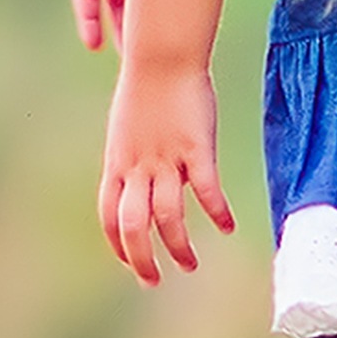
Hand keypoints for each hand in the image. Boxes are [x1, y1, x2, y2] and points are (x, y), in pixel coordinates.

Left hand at [96, 57, 238, 281]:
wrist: (161, 56)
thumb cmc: (146, 90)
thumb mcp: (127, 130)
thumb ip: (131, 160)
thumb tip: (138, 183)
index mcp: (117, 165)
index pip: (109, 217)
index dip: (118, 246)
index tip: (131, 264)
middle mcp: (137, 167)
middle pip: (132, 227)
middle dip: (142, 260)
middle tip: (154, 281)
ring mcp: (165, 159)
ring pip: (168, 217)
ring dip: (178, 247)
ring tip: (190, 264)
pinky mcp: (196, 149)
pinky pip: (207, 191)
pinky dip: (217, 213)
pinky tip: (227, 227)